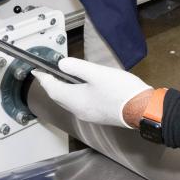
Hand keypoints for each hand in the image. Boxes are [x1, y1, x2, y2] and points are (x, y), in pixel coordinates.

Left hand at [33, 57, 151, 127]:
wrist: (142, 109)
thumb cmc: (121, 91)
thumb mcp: (97, 73)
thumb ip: (77, 67)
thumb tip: (61, 64)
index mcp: (76, 100)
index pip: (52, 89)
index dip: (43, 78)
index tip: (37, 70)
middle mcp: (80, 111)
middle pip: (59, 97)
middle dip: (52, 84)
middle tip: (47, 73)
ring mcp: (90, 115)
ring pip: (69, 101)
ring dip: (64, 90)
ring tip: (63, 78)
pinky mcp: (99, 115)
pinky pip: (80, 104)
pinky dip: (75, 94)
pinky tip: (82, 87)